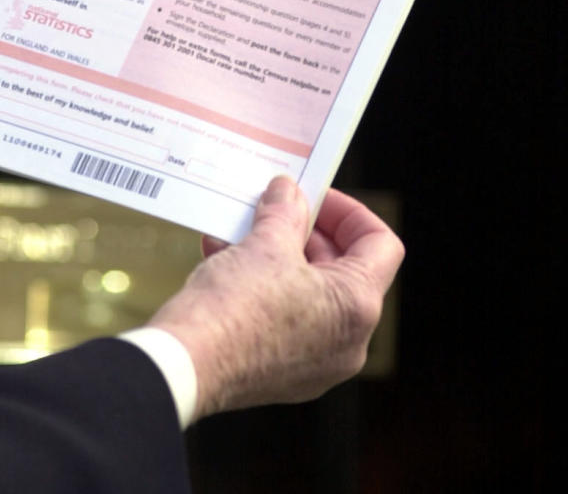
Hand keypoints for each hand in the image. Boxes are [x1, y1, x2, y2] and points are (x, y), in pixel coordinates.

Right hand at [148, 177, 403, 417]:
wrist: (187, 364)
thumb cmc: (235, 306)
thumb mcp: (265, 242)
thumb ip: (286, 211)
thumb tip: (288, 192)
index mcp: (357, 307)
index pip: (380, 244)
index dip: (349, 211)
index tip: (313, 196)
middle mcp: (348, 342)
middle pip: (343, 268)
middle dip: (305, 231)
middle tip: (275, 207)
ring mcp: (317, 363)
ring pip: (309, 293)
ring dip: (278, 255)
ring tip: (243, 230)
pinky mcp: (284, 374)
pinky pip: (286, 319)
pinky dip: (264, 287)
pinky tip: (225, 259)